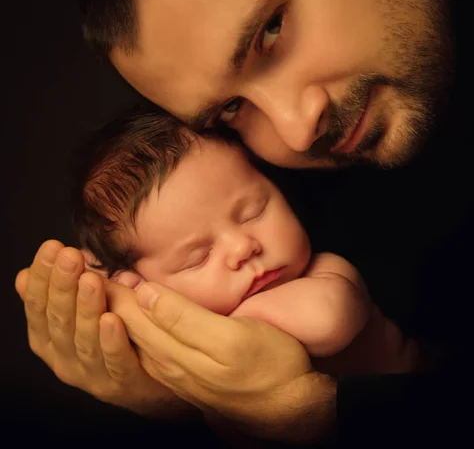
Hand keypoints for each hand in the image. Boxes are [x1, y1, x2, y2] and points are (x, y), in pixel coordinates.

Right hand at [15, 240, 197, 419]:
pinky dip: (111, 340)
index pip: (39, 308)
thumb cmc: (112, 334)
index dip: (43, 278)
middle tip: (70, 256)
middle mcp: (65, 360)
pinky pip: (116, 361)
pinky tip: (113, 318)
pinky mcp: (123, 383)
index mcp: (51, 340)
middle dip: (63, 286)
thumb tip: (25, 274)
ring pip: (85, 341)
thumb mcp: (82, 311)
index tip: (51, 248)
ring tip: (91, 280)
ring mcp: (93, 375)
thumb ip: (58, 294)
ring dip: (86, 308)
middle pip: (59, 322)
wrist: (148, 379)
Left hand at [106, 281, 336, 442]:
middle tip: (84, 268)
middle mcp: (169, 363)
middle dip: (105, 296)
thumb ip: (186, 318)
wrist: (287, 408)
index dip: (112, 286)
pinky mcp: (186, 374)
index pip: (133, 312)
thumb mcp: (233, 337)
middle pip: (128, 324)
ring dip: (114, 310)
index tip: (90, 263)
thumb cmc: (269, 366)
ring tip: (99, 285)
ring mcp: (175, 371)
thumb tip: (148, 295)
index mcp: (178, 350)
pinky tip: (130, 315)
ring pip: (135, 335)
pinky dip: (130, 326)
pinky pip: (147, 346)